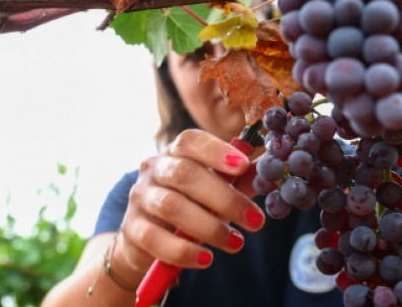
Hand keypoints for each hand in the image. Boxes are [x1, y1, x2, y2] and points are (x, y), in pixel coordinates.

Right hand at [113, 129, 265, 279]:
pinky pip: (156, 238)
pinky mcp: (132, 228)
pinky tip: (206, 259)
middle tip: (254, 221)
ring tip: (236, 243)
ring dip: (208, 227)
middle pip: (184, 174)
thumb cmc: (189, 206)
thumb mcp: (214, 190)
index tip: (242, 165)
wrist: (146, 240)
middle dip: (224, 198)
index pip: (190, 141)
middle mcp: (153, 169)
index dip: (216, 151)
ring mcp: (140, 198)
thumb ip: (238, 180)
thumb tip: (269, 168)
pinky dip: (184, 251)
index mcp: (174, 153)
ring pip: (171, 207)